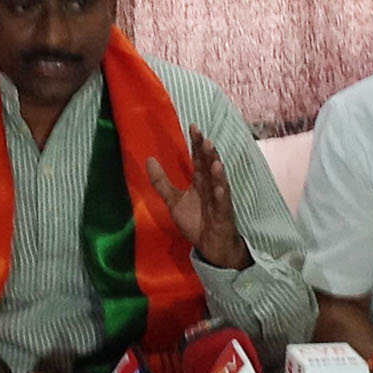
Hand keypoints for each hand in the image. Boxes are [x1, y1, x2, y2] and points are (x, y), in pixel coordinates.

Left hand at [146, 126, 248, 269]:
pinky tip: (220, 187)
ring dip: (217, 171)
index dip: (196, 144)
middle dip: (207, 152)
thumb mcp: (173, 201)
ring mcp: (219, 200)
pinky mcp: (224, 215)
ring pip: (219, 182)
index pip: (198, 159)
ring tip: (214, 158)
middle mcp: (211, 187)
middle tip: (204, 137)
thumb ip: (161, 181)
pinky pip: (223, 203)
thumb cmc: (196, 221)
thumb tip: (148, 159)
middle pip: (209, 166)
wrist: (210, 246)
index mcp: (200, 181)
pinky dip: (222, 195)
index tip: (193, 126)